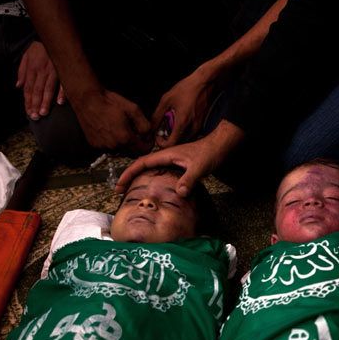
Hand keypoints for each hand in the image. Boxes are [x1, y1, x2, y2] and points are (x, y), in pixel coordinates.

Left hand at [16, 40, 65, 119]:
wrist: (52, 35)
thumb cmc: (38, 47)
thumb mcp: (26, 57)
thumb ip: (22, 72)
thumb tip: (18, 86)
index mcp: (32, 69)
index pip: (28, 88)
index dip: (28, 101)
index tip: (28, 112)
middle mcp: (41, 71)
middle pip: (37, 90)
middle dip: (36, 104)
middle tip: (36, 117)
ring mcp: (53, 71)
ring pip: (48, 89)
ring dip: (46, 102)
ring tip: (44, 113)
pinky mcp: (64, 70)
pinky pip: (63, 83)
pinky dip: (62, 92)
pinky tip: (60, 102)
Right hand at [71, 88, 152, 155]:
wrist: (88, 99)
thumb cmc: (109, 102)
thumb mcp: (134, 109)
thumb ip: (145, 125)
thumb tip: (149, 135)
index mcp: (124, 138)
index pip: (143, 150)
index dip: (148, 144)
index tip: (147, 138)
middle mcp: (113, 145)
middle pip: (133, 153)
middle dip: (138, 145)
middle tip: (136, 133)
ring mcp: (103, 147)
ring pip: (121, 152)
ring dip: (126, 145)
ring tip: (123, 131)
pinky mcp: (95, 145)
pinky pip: (110, 150)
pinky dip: (114, 144)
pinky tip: (113, 132)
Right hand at [115, 120, 244, 196]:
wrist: (219, 146)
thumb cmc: (209, 153)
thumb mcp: (199, 167)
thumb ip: (189, 179)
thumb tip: (179, 193)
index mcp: (166, 155)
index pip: (141, 163)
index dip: (128, 174)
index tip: (119, 185)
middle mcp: (166, 157)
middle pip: (141, 166)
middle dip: (129, 177)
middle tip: (120, 191)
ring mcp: (171, 161)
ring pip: (150, 169)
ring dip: (138, 178)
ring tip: (130, 191)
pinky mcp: (178, 165)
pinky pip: (159, 172)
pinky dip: (151, 179)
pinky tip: (152, 188)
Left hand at [151, 66, 218, 147]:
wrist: (204, 83)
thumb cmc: (187, 89)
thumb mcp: (166, 99)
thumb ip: (157, 115)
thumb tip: (151, 127)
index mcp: (182, 122)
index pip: (171, 144)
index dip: (162, 143)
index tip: (158, 137)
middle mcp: (192, 127)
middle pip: (178, 143)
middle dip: (169, 139)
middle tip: (163, 130)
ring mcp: (198, 127)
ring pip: (184, 139)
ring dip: (176, 135)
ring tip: (171, 123)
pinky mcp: (201, 124)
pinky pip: (190, 133)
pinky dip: (183, 130)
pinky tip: (180, 119)